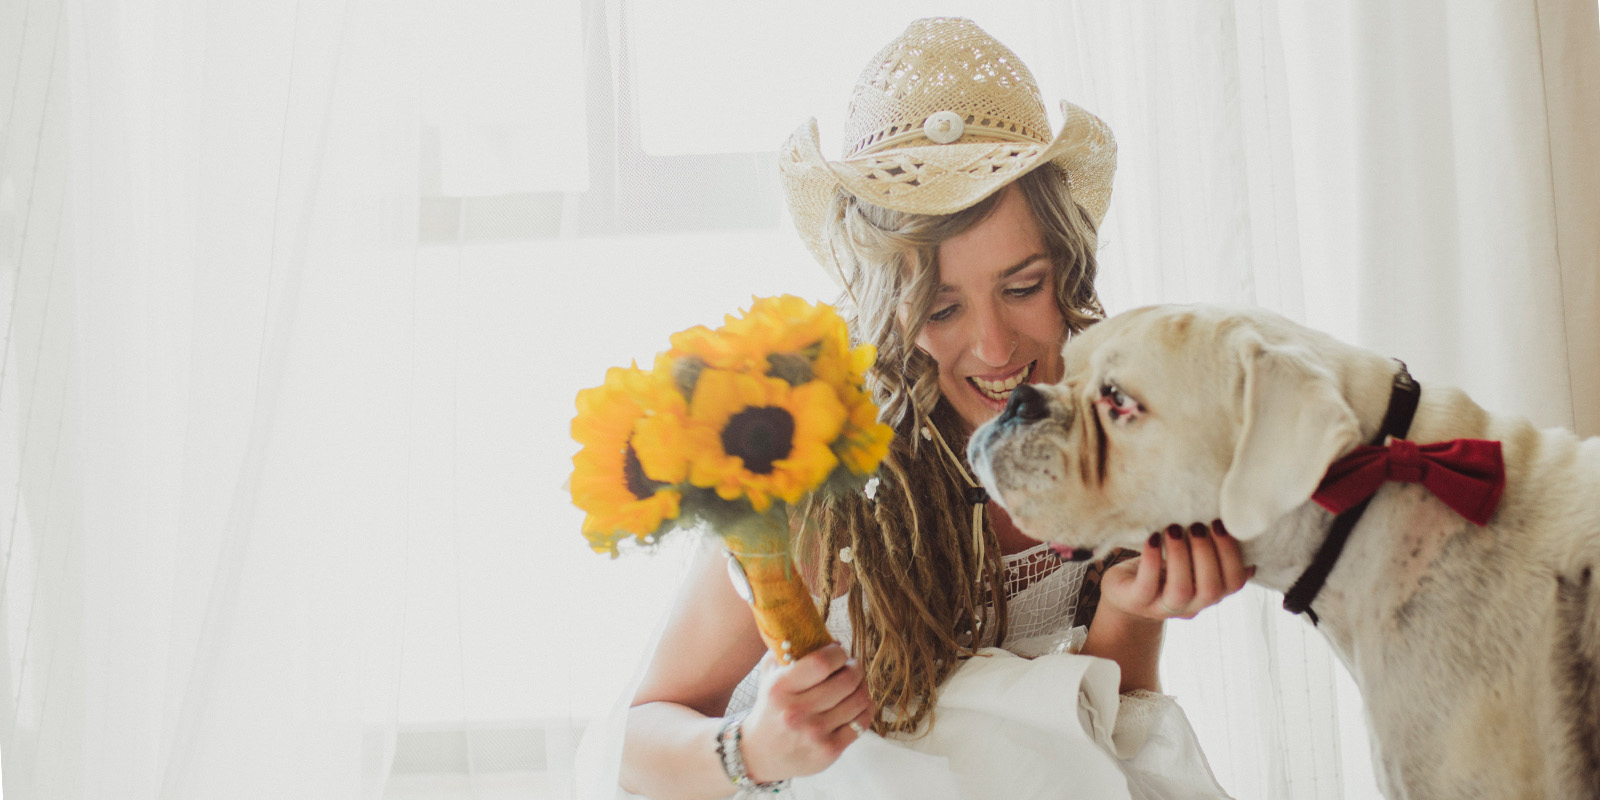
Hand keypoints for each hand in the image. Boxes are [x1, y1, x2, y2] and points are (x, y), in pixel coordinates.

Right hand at [738, 642, 874, 782]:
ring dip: (862, 686)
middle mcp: (796, 712)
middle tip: (851, 666)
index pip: (822, 663)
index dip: (838, 653)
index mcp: (780, 689)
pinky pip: (861, 723)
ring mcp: (814, 734)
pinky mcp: (829, 751)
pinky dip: (865, 708)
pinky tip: (857, 703)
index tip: (838, 653)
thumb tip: (828, 638)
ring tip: (855, 683)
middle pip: (846, 680)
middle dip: (855, 668)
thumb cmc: (770, 707)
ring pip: (859, 700)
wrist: (760, 754)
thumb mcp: (769, 676)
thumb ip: (789, 650)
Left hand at [1100, 520, 1253, 619]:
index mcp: (1210, 593)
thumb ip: (1210, 549)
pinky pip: (1147, 586)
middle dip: (1207, 553)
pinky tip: (1152, 539)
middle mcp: (1192, 605)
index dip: (1232, 554)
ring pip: (1181, 590)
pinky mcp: (1137, 602)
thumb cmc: (1162, 567)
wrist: (1124, 591)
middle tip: (1197, 526)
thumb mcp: (1189, 560)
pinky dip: (1151, 560)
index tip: (1220, 524)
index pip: (1234, 583)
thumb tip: (1235, 524)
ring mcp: (1163, 607)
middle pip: (1211, 589)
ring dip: (1180, 556)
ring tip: (1173, 529)